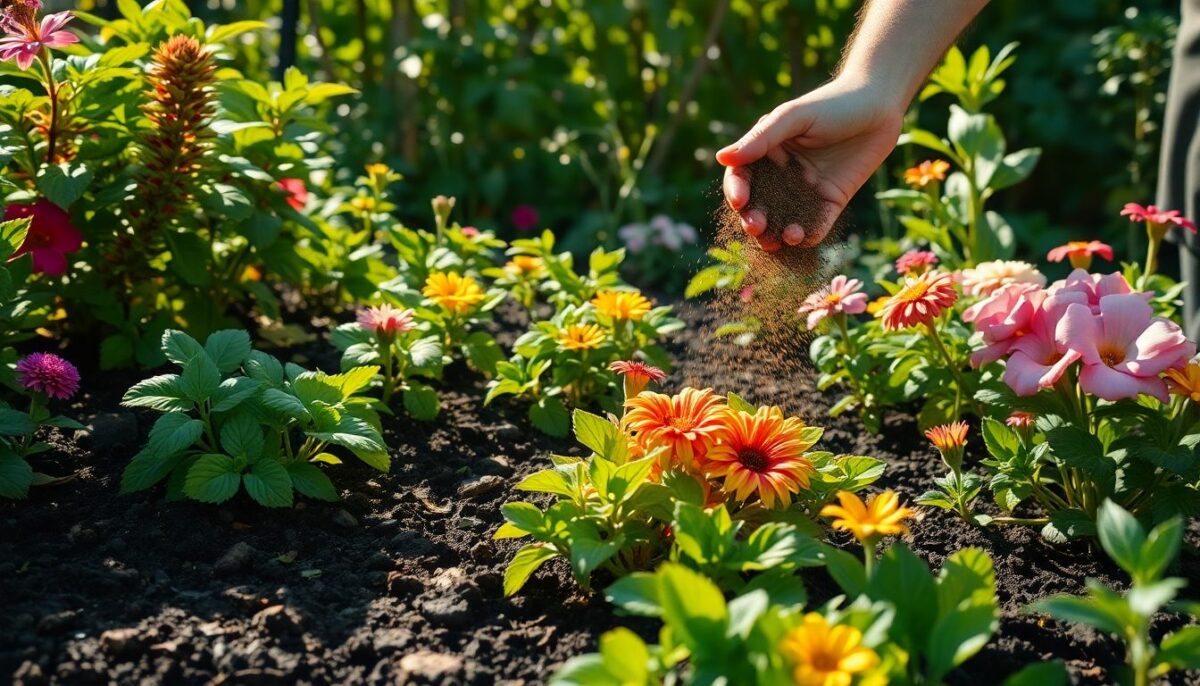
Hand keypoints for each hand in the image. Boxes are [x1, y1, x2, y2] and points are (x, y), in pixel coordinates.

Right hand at [716, 77, 904, 250]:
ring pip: (784, 218)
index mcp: (767, 152)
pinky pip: (816, 223)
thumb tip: (721, 158)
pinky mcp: (831, 201)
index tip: (740, 201)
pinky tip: (805, 238)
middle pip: (760, 204)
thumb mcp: (794, 117)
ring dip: (778, 233)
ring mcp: (807, 189)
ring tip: (782, 238)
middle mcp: (783, 174)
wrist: (880, 104)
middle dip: (754, 219)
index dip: (736, 191)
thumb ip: (761, 139)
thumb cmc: (834, 103)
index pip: (742, 177)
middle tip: (757, 227)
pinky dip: (809, 234)